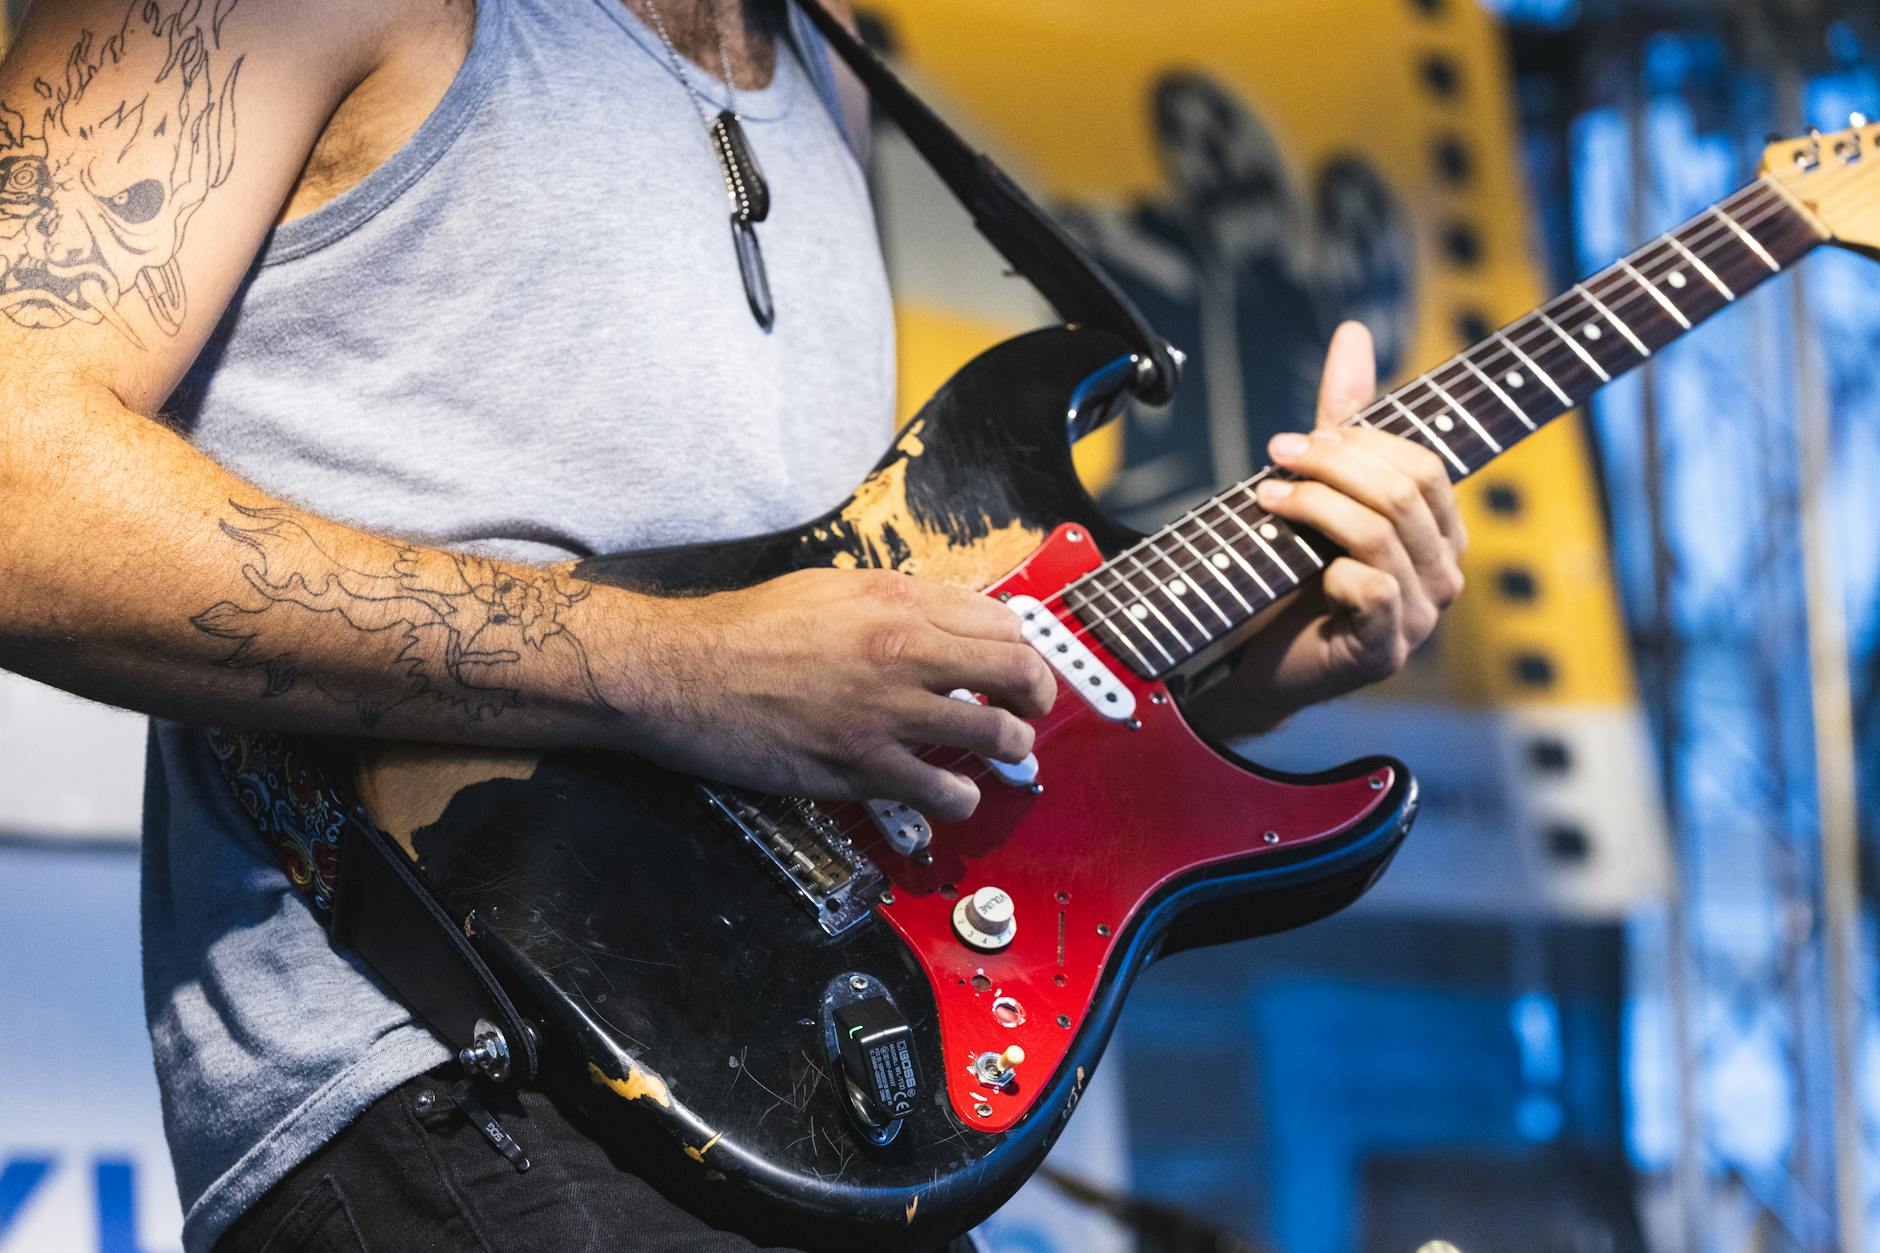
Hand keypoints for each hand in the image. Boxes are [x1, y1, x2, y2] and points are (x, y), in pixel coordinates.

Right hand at [620, 568, 1055, 820]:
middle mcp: (905, 651)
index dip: (1021, 647)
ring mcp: (887, 712)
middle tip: (1031, 710)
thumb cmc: (744, 629)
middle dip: (1037, 696)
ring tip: (1006, 754)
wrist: (684, 673)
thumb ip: (891, 601)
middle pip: (1016, 672)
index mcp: (898, 601)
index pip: (1002, 622)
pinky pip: (942, 791)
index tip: (1017, 664)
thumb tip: (938, 619)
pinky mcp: (862, 766)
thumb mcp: (829, 587)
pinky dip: (960, 799)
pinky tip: (952, 797)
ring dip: (1012, 749)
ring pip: (995, 734)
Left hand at [1216, 321, 1467, 729]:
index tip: (1302, 437)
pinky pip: (1371, 586)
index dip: (1362, 442)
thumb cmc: (1288, 574)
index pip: (1424, 464)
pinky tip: (1302, 571)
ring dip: (1315, 505)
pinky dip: (1329, 569)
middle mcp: (1444, 570)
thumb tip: (1353, 332)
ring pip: (1381, 531)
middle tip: (1275, 455)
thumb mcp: (1318, 487)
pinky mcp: (1386, 649)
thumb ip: (1343, 418)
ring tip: (1264, 497)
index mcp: (1439, 529)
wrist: (1250, 661)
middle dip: (1333, 463)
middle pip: (1404, 489)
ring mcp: (1420, 614)